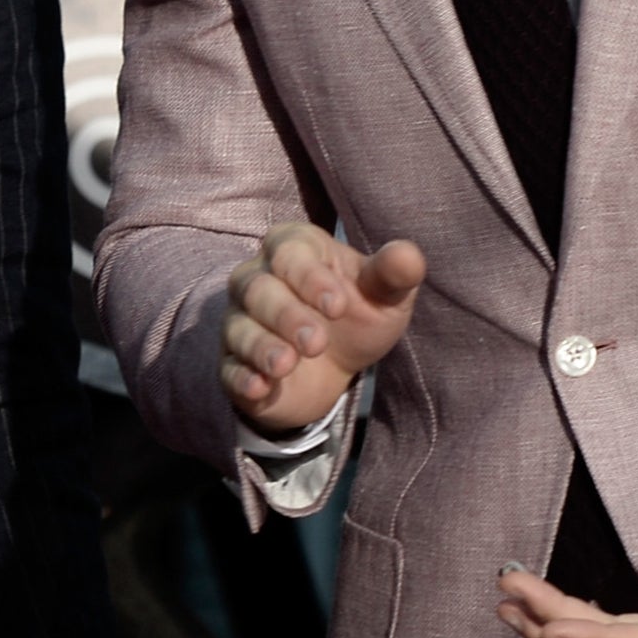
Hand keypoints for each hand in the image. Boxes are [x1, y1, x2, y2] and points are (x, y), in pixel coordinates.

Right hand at [218, 220, 425, 433]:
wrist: (335, 366)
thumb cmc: (357, 315)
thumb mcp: (384, 297)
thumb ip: (393, 275)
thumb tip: (409, 255)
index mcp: (294, 250)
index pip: (288, 251)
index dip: (309, 276)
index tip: (340, 306)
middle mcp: (258, 279)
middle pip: (256, 288)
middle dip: (285, 315)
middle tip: (316, 343)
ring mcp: (241, 321)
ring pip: (238, 327)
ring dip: (260, 346)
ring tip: (286, 365)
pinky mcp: (233, 363)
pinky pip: (228, 368)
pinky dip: (241, 377)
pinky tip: (259, 387)